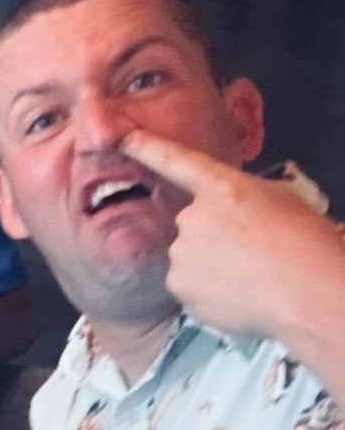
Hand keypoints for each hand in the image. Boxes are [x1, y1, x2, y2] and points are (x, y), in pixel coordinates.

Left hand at [121, 131, 344, 340]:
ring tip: (248, 274)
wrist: (306, 292)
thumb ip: (242, 196)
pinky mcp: (178, 285)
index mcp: (222, 187)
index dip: (147, 147)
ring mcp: (181, 252)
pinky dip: (208, 290)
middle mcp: (192, 217)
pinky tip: (238, 292)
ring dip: (212, 264)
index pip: (175, 160)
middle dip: (216, 236)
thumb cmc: (304, 243)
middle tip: (250, 251)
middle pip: (194, 224)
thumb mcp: (280, 199)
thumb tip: (233, 210)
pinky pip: (189, 285)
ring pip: (190, 256)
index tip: (123, 136)